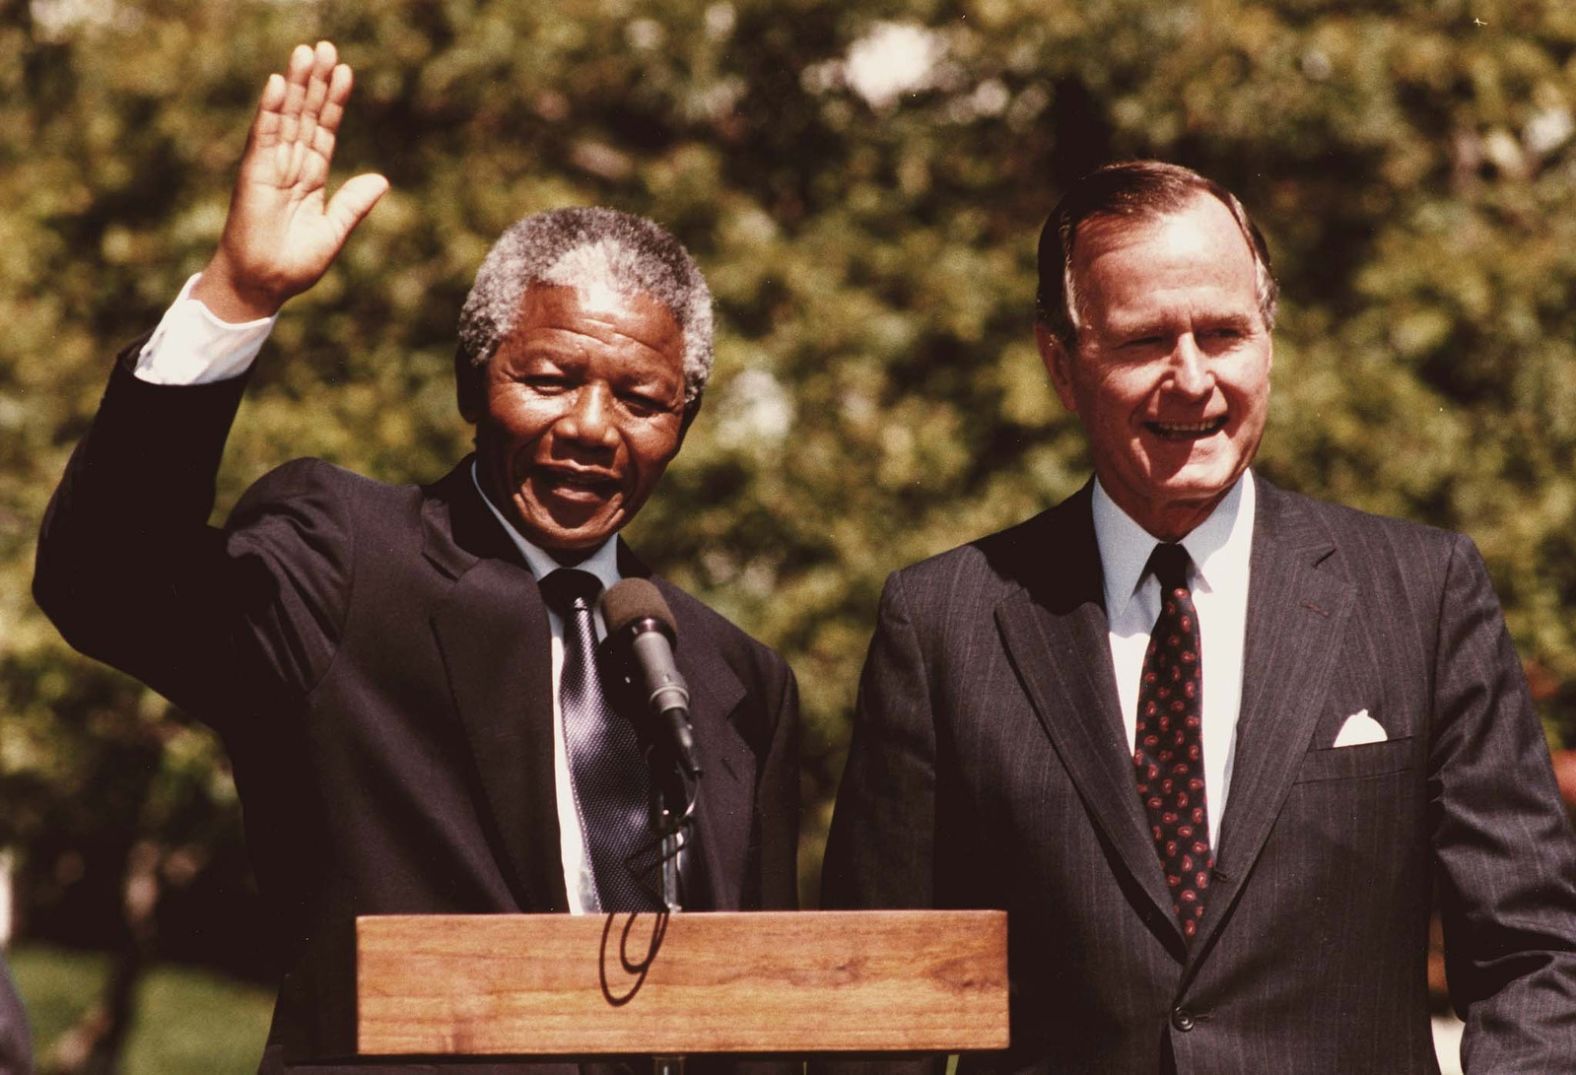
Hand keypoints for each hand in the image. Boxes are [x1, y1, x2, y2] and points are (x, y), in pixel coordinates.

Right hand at [193, 41, 388, 321]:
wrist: (263, 285)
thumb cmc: (293, 264)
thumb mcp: (334, 232)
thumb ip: (354, 205)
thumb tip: (382, 180)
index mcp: (310, 179)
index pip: (324, 131)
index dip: (333, 103)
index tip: (345, 72)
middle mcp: (290, 166)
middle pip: (305, 116)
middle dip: (315, 83)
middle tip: (325, 47)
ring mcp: (270, 167)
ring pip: (286, 118)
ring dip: (296, 85)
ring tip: (306, 52)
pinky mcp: (254, 174)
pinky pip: (264, 136)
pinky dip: (271, 111)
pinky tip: (280, 84)